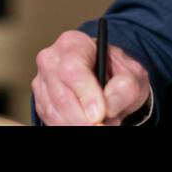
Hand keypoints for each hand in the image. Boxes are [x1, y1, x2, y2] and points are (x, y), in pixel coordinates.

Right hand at [32, 30, 149, 124]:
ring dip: (78, 124)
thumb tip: (108, 107)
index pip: (73, 69)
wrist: (107, 78)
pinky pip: (51, 121)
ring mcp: (42, 82)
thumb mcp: (131, 74)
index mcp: (73, 44)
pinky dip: (70, 127)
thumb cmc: (116, 71)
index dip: (86, 94)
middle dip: (83, 118)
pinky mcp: (40, 101)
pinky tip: (85, 123)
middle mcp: (51, 60)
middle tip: (102, 126)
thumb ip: (124, 87)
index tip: (100, 114)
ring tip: (99, 123)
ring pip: (54, 112)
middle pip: (61, 95)